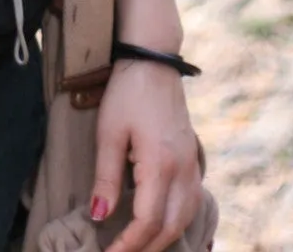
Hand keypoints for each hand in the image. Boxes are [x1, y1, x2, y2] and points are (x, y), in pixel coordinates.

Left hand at [93, 59, 202, 251]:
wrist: (153, 60)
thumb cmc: (127, 92)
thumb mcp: (109, 132)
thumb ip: (105, 177)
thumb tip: (99, 216)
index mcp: (160, 165)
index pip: (148, 221)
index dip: (129, 244)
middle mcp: (183, 170)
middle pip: (171, 227)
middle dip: (147, 248)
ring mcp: (192, 164)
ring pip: (186, 218)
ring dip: (164, 238)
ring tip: (139, 246)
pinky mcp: (193, 157)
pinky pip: (192, 202)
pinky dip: (178, 221)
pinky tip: (162, 223)